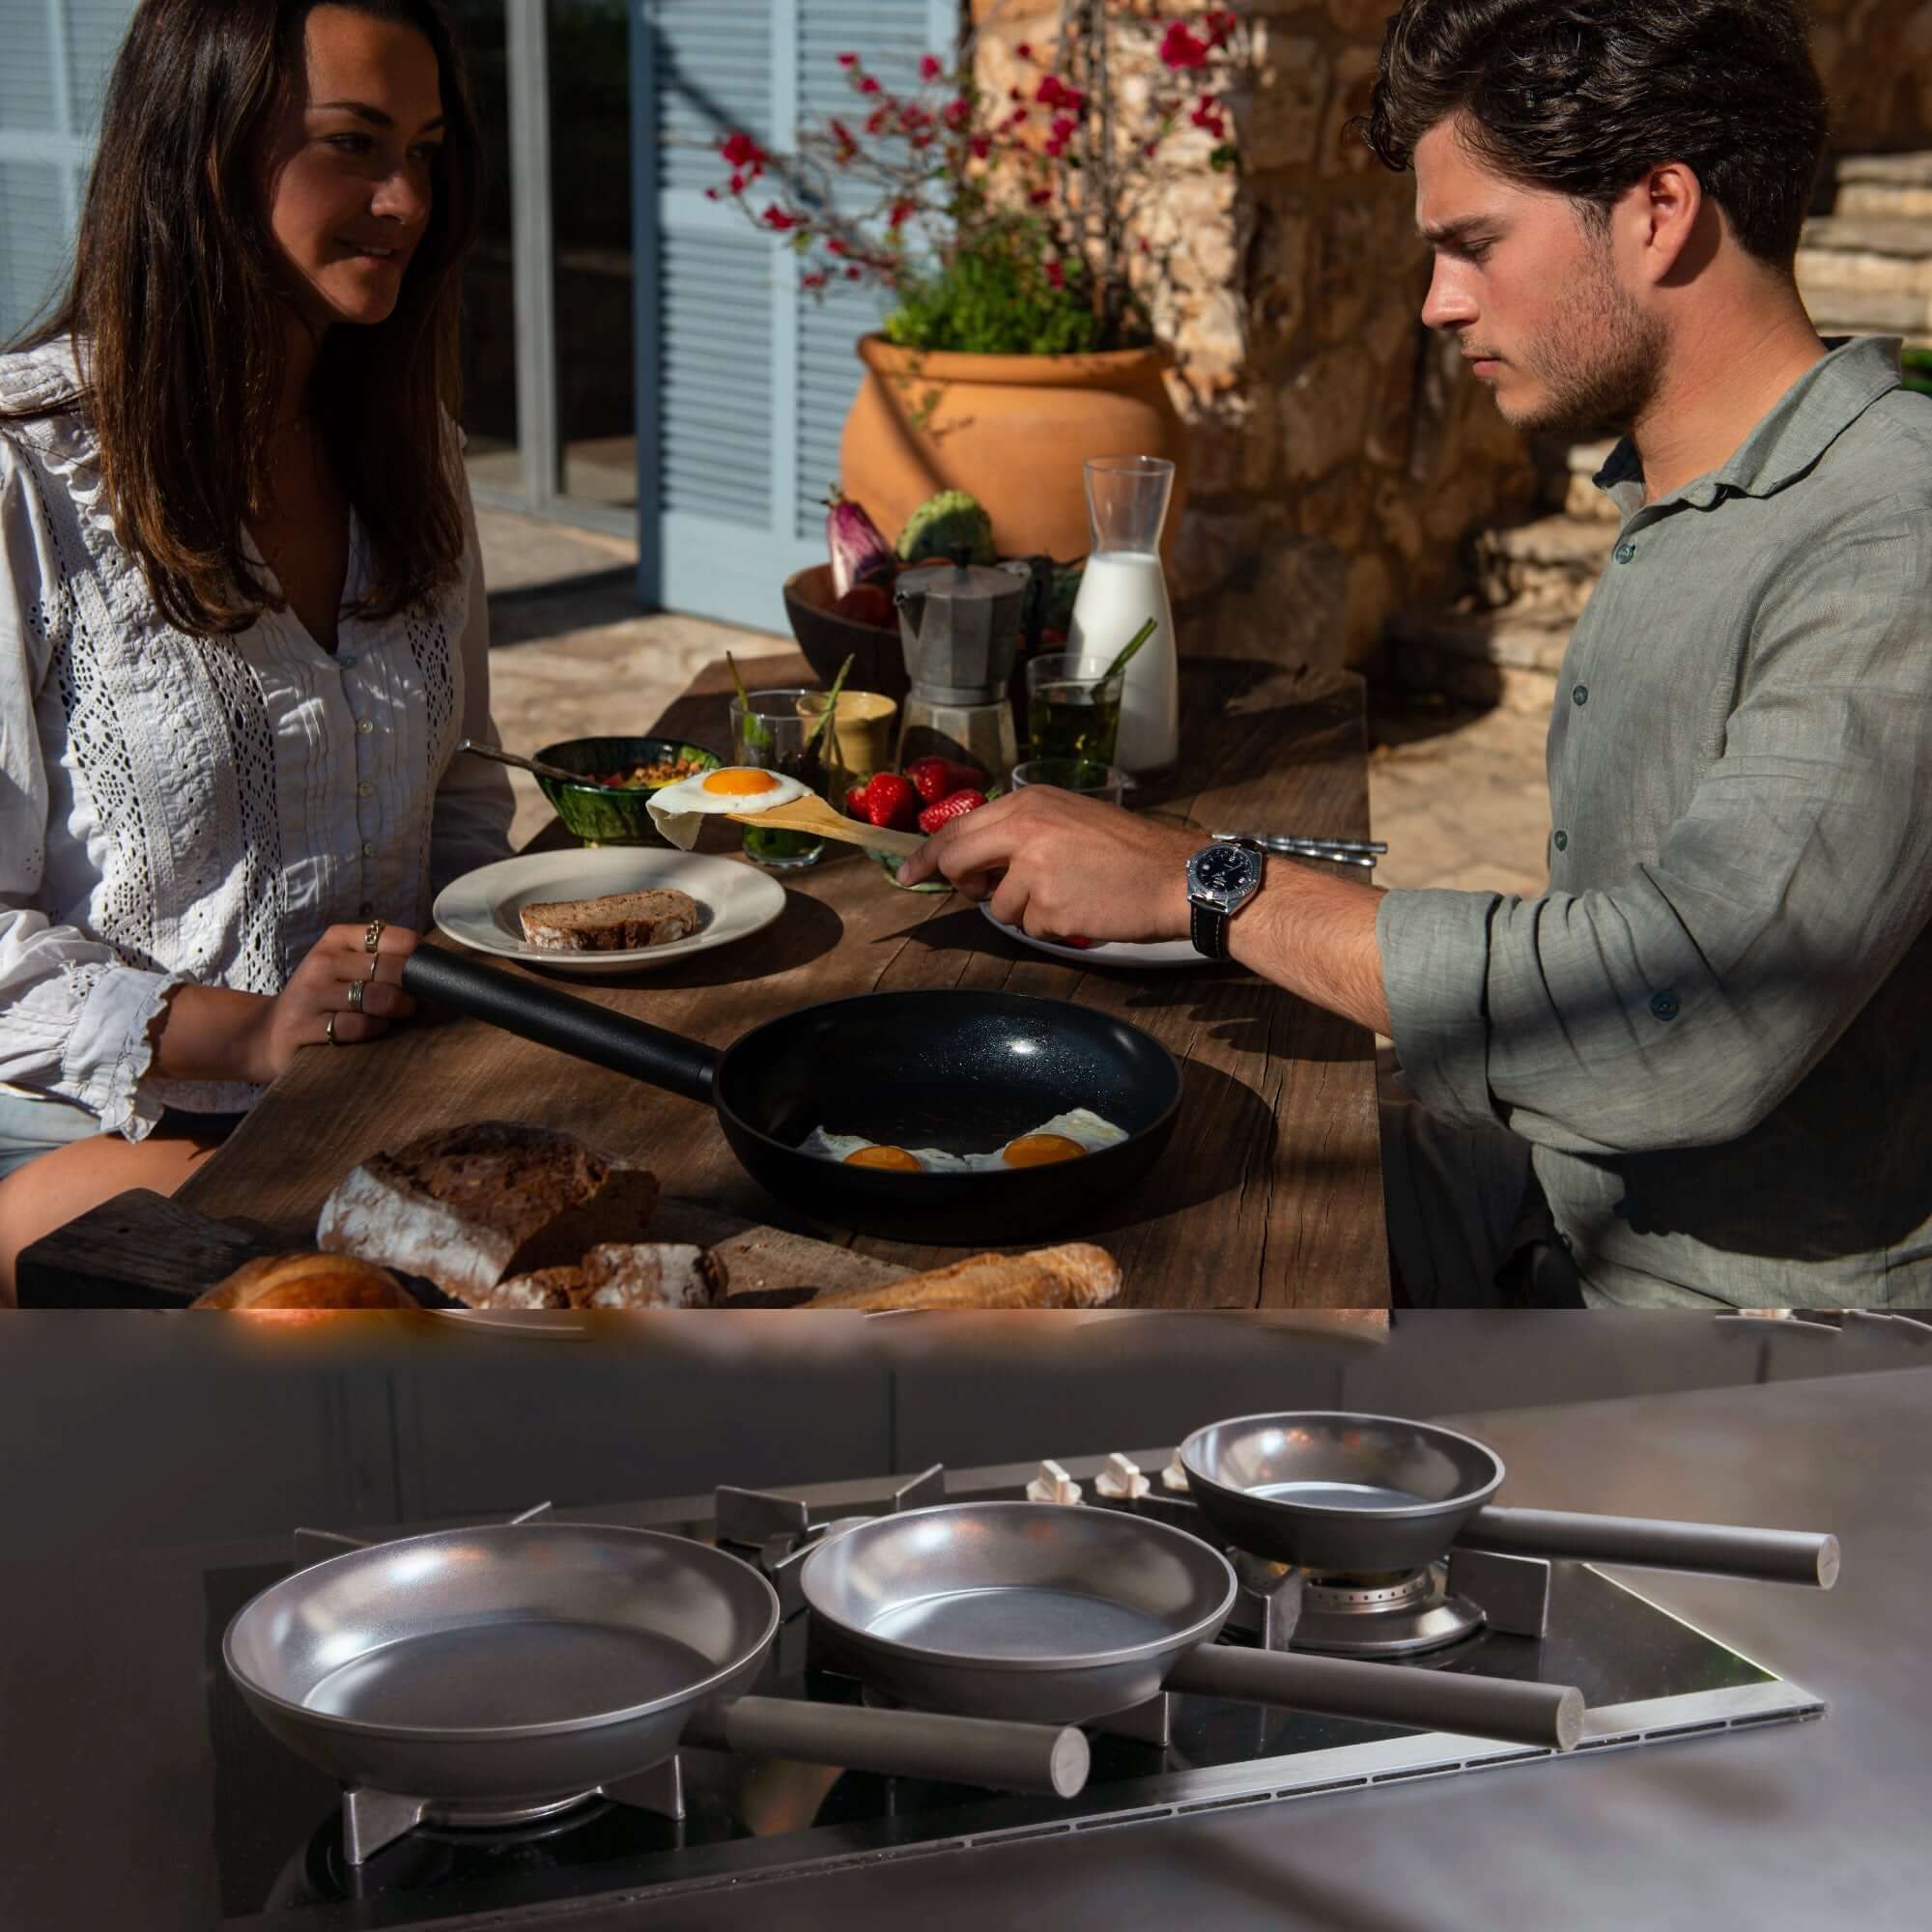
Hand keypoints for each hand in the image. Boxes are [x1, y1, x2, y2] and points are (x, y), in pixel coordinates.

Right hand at [238, 922, 421, 1082]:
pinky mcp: (305, 1027)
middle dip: (414, 987)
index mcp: (337, 939)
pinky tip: (374, 1029)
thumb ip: (384, 959)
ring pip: (378, 998)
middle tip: (417, 1000)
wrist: (270, 1032)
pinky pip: (357, 1026)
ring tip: (398, 1014)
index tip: (428, 972)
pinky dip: (374, 1029)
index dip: (420, 958)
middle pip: (391, 969)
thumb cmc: (323, 998)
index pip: (395, 939)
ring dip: (398, 1010)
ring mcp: (311, 995)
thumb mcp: (346, 967)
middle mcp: (322, 962)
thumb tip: (436, 963)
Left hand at [898, 786, 1195, 942]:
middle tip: (981, 892)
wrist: (1177, 875)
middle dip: (962, 884)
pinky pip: (1030, 927)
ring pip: (999, 905)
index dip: (927, 855)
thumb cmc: (1129, 852)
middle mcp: (1025, 828)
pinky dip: (1052, 927)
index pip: (958, 827)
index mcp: (1029, 802)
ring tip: (1071, 895)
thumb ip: (1022, 832)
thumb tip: (979, 862)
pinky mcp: (1049, 905)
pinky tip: (1084, 909)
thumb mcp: (1071, 819)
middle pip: (958, 861)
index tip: (908, 874)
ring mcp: (1035, 868)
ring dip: (1026, 910)